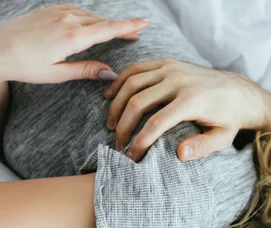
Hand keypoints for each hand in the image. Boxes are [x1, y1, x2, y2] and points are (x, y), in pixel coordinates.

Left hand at [0, 4, 149, 83]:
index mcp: (73, 37)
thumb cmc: (25, 66)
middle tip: (138, 31)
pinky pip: (76, 10)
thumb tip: (111, 73)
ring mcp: (57, 11)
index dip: (129, 26)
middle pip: (102, 21)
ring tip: (117, 30)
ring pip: (90, 15)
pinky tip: (92, 23)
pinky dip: (89, 17)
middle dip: (121, 26)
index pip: (108, 30)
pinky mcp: (49, 9)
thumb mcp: (58, 73)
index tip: (145, 23)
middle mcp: (68, 20)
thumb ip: (86, 70)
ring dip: (105, 22)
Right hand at [103, 59, 266, 160]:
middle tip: (118, 145)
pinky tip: (110, 97)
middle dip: (124, 126)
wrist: (238, 92)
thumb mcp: (222, 138)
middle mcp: (178, 80)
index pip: (156, 123)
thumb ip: (202, 147)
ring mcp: (171, 68)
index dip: (140, 142)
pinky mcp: (167, 63)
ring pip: (132, 83)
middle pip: (138, 102)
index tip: (131, 157)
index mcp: (191, 101)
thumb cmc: (228, 120)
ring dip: (117, 105)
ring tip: (111, 125)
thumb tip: (179, 155)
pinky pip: (136, 69)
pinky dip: (119, 81)